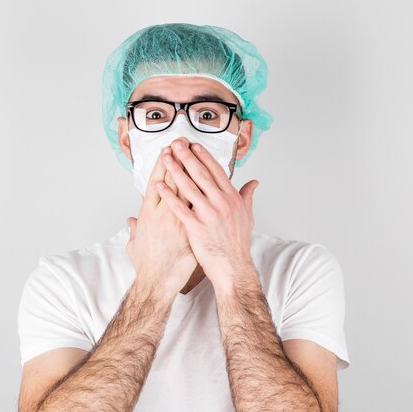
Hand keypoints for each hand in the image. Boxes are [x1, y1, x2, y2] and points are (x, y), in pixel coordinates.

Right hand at [126, 141, 197, 298]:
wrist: (158, 282)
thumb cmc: (146, 265)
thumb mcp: (134, 244)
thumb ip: (134, 229)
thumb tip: (131, 222)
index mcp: (147, 213)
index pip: (155, 182)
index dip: (161, 164)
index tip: (167, 150)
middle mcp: (161, 213)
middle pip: (172, 180)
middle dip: (178, 159)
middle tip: (183, 142)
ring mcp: (177, 220)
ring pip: (186, 189)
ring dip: (192, 170)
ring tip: (195, 154)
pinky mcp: (189, 228)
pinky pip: (198, 206)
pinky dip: (204, 193)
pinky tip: (210, 181)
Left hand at [155, 140, 257, 291]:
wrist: (233, 267)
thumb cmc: (238, 244)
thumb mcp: (248, 217)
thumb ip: (248, 196)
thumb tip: (254, 182)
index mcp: (232, 198)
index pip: (216, 171)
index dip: (203, 157)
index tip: (193, 145)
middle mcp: (221, 203)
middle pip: (201, 174)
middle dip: (186, 157)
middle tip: (175, 144)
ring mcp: (208, 214)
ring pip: (188, 187)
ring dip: (175, 170)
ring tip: (165, 158)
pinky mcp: (196, 227)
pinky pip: (179, 207)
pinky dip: (168, 195)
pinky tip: (158, 185)